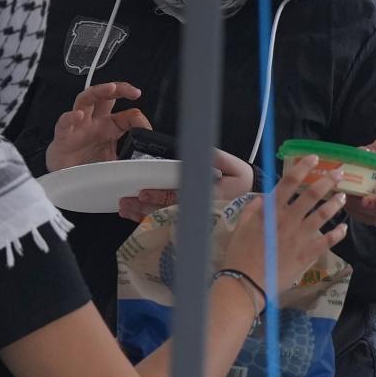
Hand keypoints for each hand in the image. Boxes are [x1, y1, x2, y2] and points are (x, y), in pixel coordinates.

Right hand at [45, 82, 151, 171]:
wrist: (65, 179)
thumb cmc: (87, 166)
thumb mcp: (116, 163)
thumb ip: (131, 159)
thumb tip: (147, 161)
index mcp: (110, 127)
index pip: (127, 115)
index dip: (139, 119)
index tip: (146, 129)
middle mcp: (95, 122)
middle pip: (106, 96)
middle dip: (120, 88)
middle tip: (133, 91)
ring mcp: (78, 127)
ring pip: (86, 99)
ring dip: (98, 92)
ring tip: (110, 89)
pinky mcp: (63, 137)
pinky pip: (64, 123)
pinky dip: (70, 118)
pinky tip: (78, 116)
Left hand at [118, 149, 254, 221]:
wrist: (250, 200)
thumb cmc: (240, 182)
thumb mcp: (232, 166)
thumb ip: (214, 159)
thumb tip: (195, 153)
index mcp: (208, 196)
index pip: (180, 196)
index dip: (160, 195)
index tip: (144, 192)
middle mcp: (198, 211)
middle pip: (166, 210)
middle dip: (144, 206)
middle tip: (126, 201)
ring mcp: (192, 219)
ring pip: (162, 219)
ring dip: (142, 213)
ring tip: (125, 208)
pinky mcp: (188, 221)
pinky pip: (165, 223)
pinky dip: (148, 219)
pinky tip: (134, 215)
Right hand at [223, 155, 348, 295]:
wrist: (247, 282)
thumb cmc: (240, 254)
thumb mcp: (240, 227)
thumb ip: (252, 209)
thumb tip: (263, 197)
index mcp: (271, 211)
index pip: (289, 182)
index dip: (302, 167)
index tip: (313, 158)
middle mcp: (288, 219)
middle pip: (311, 195)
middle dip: (327, 181)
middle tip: (339, 173)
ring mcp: (300, 236)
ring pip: (323, 214)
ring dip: (335, 204)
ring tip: (343, 197)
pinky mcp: (307, 254)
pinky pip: (327, 241)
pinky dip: (337, 233)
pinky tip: (344, 228)